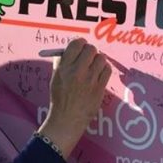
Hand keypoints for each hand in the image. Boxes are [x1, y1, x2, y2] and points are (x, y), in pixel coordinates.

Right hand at [37, 38, 110, 156]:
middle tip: (88, 58)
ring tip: (94, 66)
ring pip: (101, 58)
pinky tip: (99, 74)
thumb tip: (70, 50)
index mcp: (64, 67)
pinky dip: (104, 69)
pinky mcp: (99, 88)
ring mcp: (90, 80)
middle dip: (90, 52)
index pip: (76, 44)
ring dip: (98, 60)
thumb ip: (62, 62)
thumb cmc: (60, 98)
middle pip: (91, 49)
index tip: (81, 47)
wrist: (67, 119)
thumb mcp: (55, 78)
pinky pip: (107, 70)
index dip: (80, 44)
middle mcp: (77, 71)